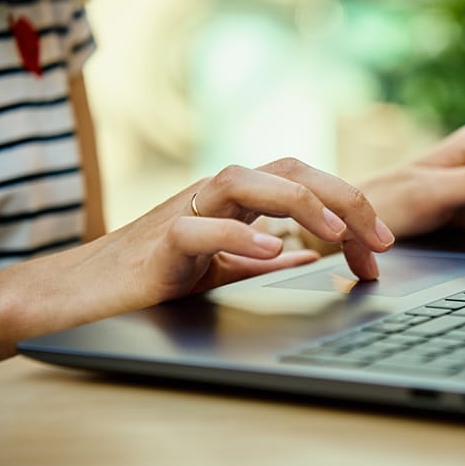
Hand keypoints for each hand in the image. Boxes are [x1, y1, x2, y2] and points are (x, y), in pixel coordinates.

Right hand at [103, 158, 394, 308]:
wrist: (82, 295)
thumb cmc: (154, 276)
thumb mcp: (223, 268)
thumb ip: (265, 260)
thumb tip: (311, 259)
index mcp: (236, 202)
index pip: (303, 184)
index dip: (349, 207)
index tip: (382, 246)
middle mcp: (215, 196)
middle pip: (285, 169)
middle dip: (342, 197)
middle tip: (382, 239)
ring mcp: (184, 214)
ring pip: (242, 181)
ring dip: (299, 203)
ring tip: (338, 233)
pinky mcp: (157, 244)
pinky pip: (197, 230)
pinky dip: (237, 235)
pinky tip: (271, 250)